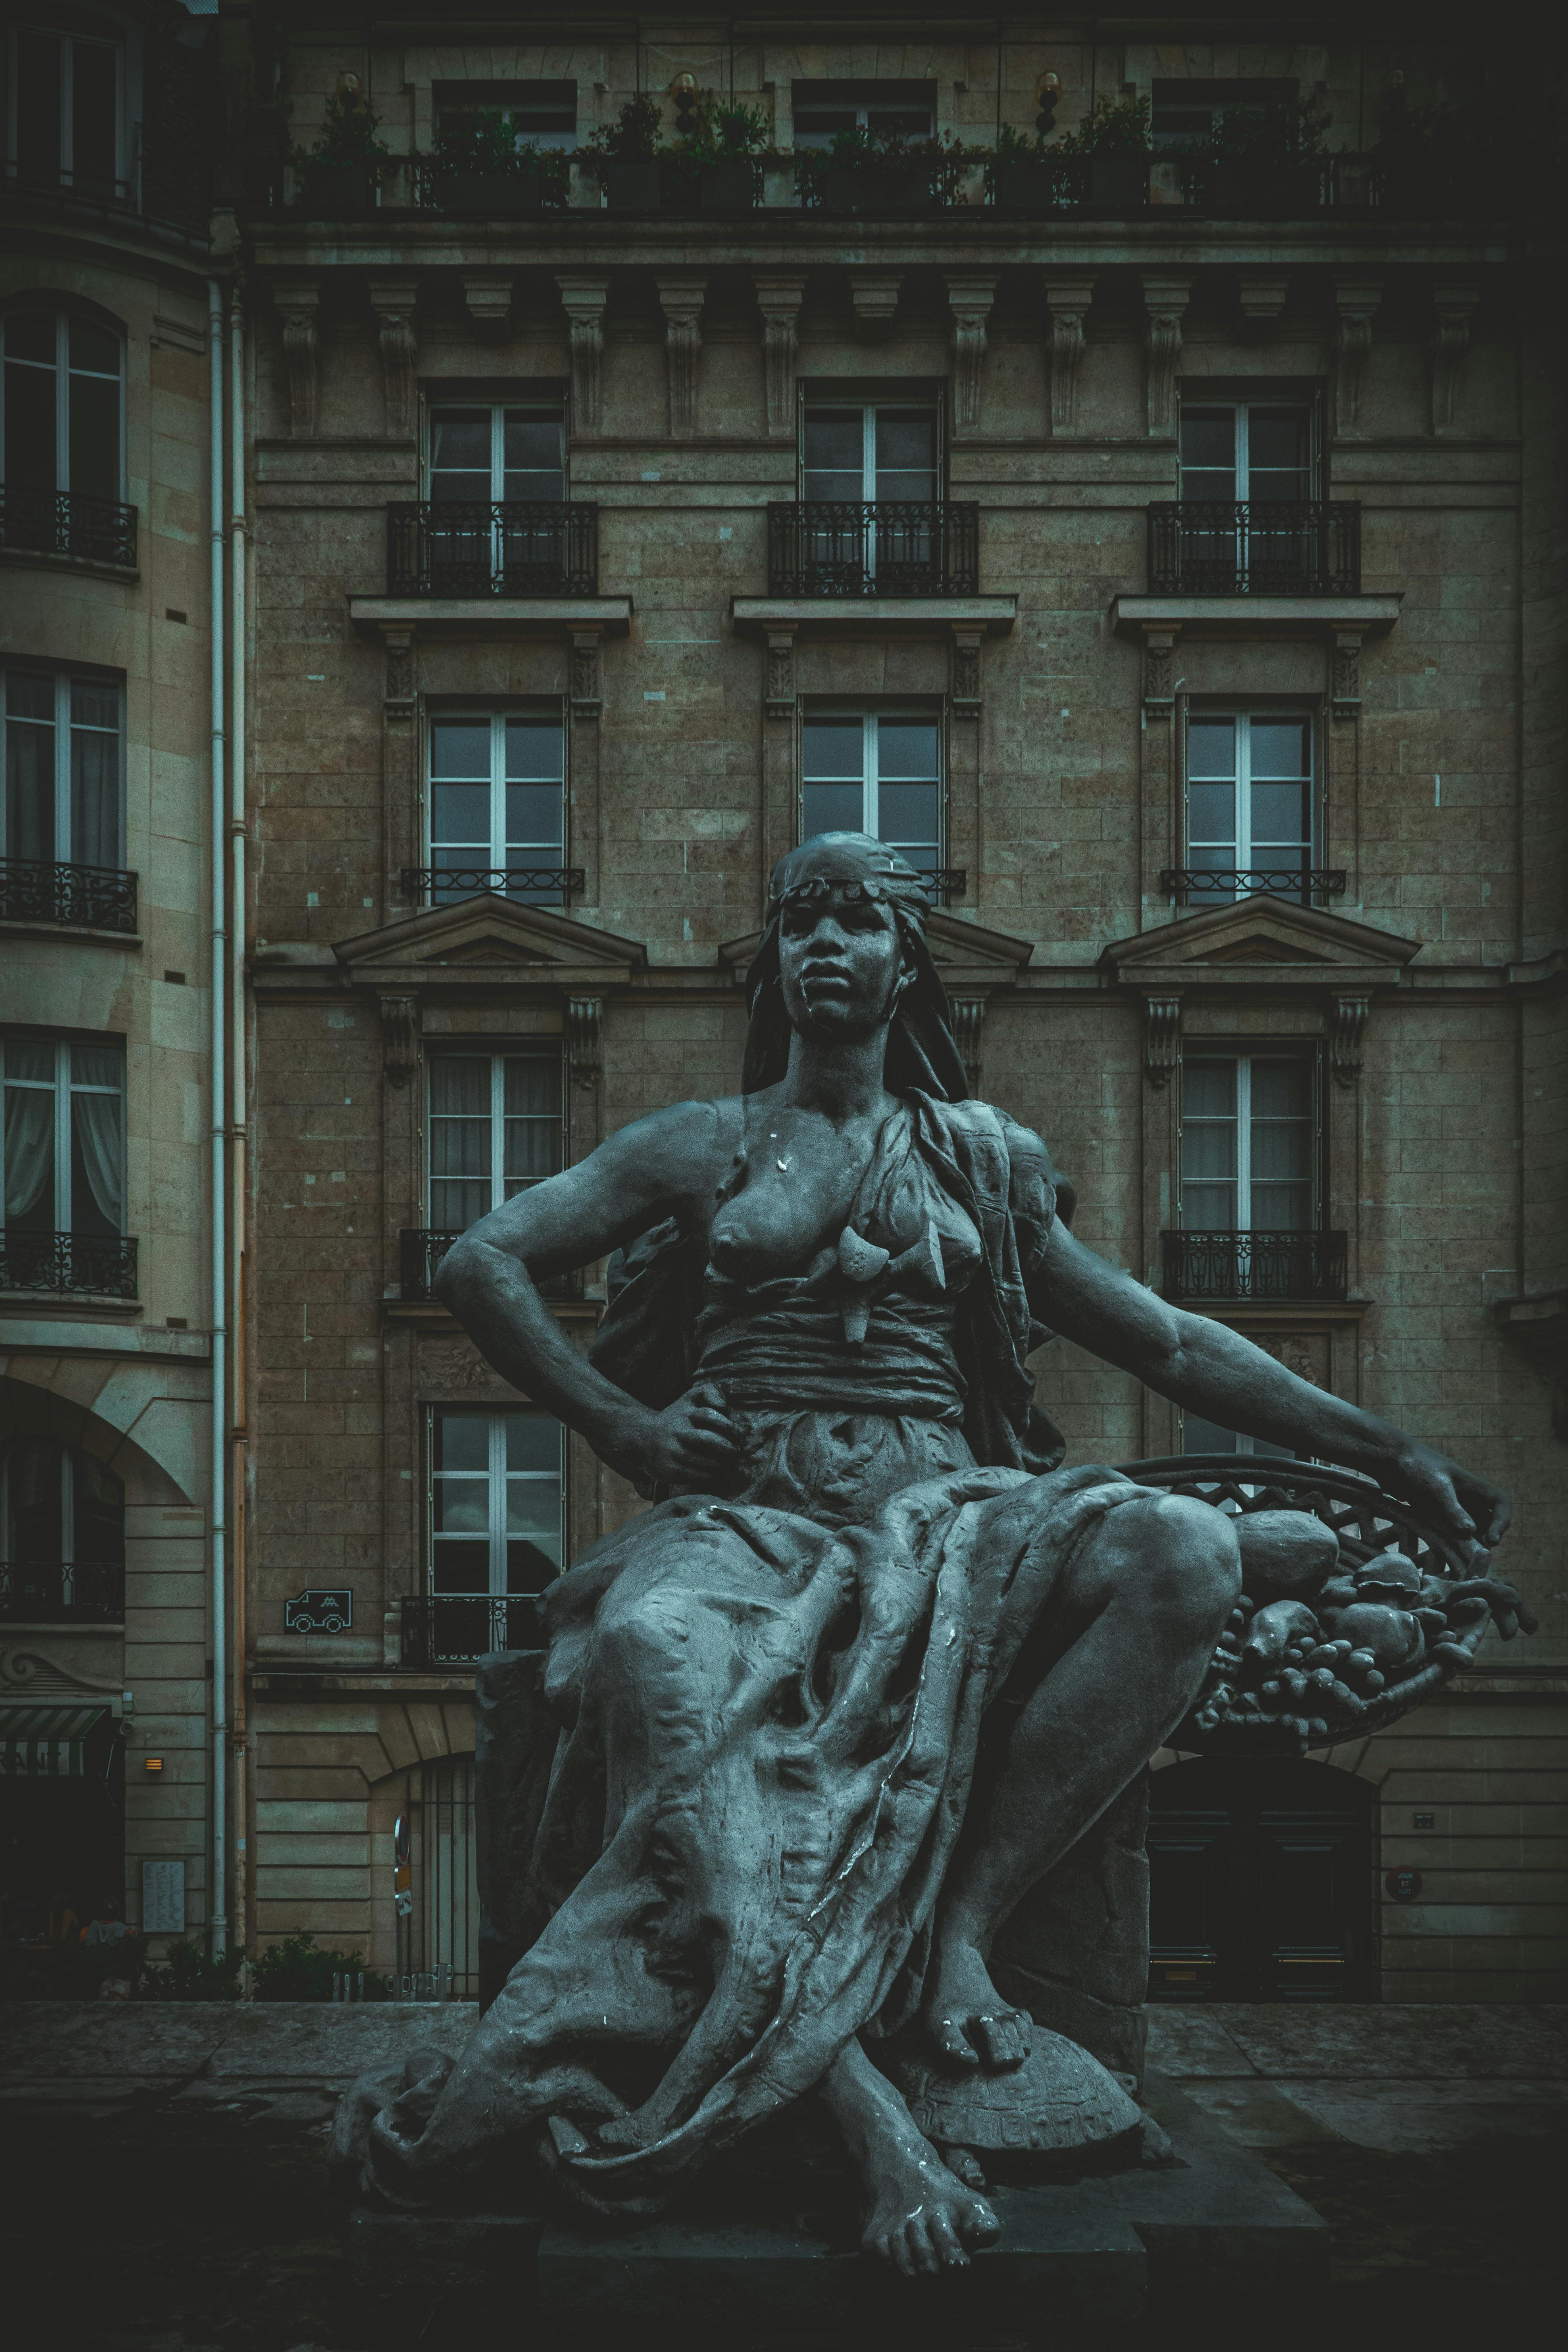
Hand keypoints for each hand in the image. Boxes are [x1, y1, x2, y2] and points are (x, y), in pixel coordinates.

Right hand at [620, 1384, 742, 1491]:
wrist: (642, 1437)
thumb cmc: (677, 1417)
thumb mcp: (690, 1397)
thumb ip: (710, 1391)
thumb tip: (724, 1407)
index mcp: (685, 1412)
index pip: (710, 1415)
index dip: (727, 1426)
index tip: (735, 1435)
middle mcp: (678, 1431)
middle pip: (708, 1441)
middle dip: (727, 1448)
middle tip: (735, 1451)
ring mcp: (673, 1452)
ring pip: (706, 1462)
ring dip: (722, 1464)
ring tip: (726, 1463)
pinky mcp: (670, 1470)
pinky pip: (697, 1475)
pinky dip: (710, 1474)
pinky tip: (712, 1471)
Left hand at [1388, 1442, 1510, 1566]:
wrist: (1387, 1458)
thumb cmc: (1415, 1466)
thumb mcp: (1436, 1488)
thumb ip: (1452, 1509)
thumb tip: (1470, 1532)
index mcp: (1471, 1486)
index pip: (1500, 1503)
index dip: (1502, 1522)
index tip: (1491, 1541)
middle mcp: (1463, 1496)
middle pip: (1485, 1520)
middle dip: (1484, 1539)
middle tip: (1476, 1559)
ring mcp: (1447, 1504)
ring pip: (1466, 1528)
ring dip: (1466, 1544)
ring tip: (1461, 1563)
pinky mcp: (1431, 1512)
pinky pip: (1446, 1529)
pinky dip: (1448, 1542)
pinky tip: (1441, 1556)